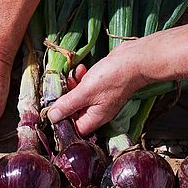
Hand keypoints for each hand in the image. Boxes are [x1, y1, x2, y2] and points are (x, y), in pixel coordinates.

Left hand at [48, 22, 187, 135]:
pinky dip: (81, 80)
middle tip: (62, 87)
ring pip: (78, 98)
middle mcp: (97, 112)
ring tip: (74, 76)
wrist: (135, 59)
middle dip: (65, 100)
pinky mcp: (101, 87)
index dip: (62, 121)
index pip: (74, 128)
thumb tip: (52, 117)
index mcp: (94, 119)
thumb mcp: (85, 92)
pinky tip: (82, 69)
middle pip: (74, 113)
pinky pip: (86, 88)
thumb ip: (67, 105)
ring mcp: (100, 100)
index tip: (53, 109)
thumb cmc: (113, 77)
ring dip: (72, 87)